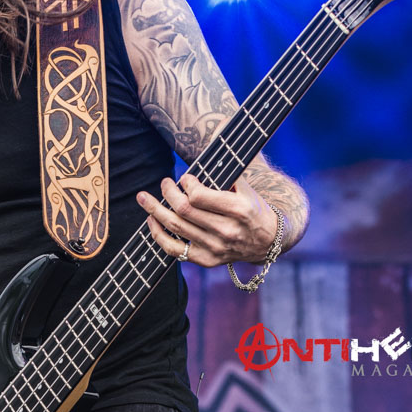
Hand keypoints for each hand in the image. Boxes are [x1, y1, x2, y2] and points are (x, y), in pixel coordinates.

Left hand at [136, 173, 278, 266]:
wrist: (267, 241)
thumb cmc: (253, 208)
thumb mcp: (247, 188)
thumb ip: (226, 172)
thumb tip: (204, 151)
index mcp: (238, 210)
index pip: (199, 196)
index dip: (186, 184)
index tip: (184, 178)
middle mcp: (226, 231)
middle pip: (184, 210)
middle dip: (168, 193)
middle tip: (164, 183)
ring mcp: (215, 248)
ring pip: (175, 228)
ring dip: (155, 211)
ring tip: (144, 198)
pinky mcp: (206, 260)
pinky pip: (174, 250)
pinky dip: (158, 235)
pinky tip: (151, 221)